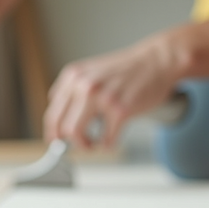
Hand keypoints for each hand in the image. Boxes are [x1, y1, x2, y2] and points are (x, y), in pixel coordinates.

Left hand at [44, 36, 185, 148]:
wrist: (156, 61)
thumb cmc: (127, 70)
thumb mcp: (90, 71)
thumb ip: (72, 91)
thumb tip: (58, 120)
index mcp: (73, 76)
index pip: (52, 113)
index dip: (53, 133)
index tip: (57, 142)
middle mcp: (84, 86)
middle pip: (63, 127)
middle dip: (70, 142)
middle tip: (80, 144)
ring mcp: (103, 98)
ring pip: (77, 135)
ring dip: (86, 146)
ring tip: (95, 143)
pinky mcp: (121, 110)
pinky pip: (106, 140)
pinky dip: (108, 145)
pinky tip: (112, 138)